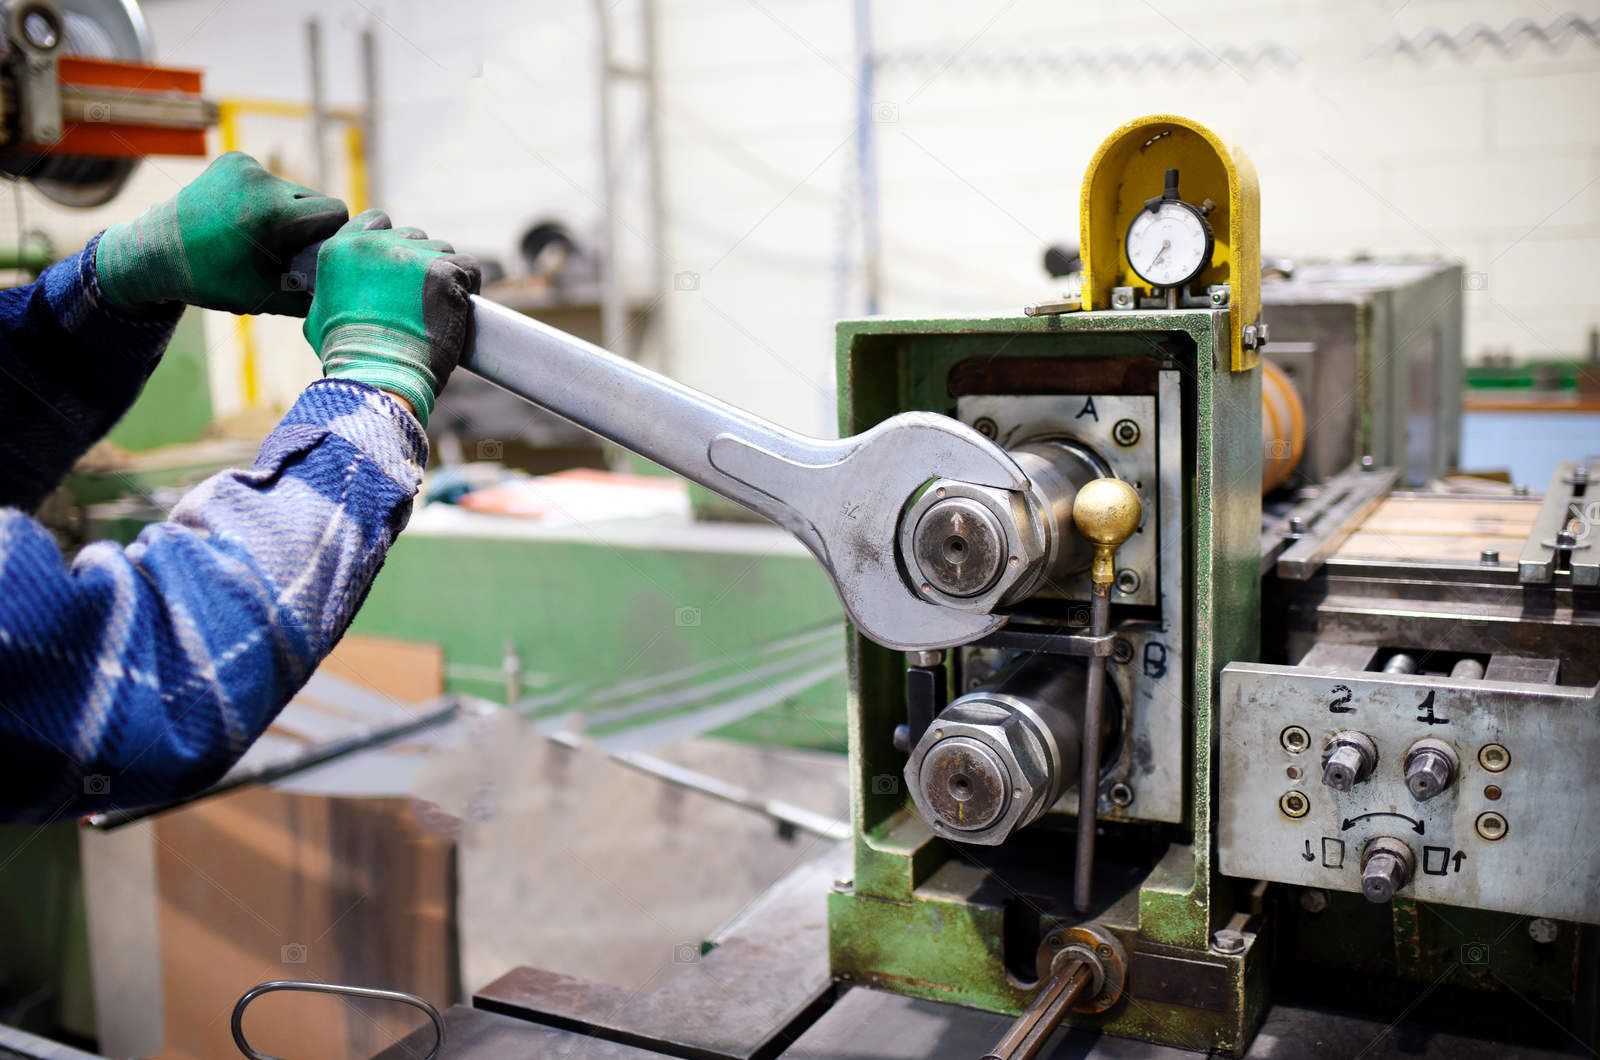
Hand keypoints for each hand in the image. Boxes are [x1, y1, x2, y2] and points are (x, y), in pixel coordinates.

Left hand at [95, 151, 347, 316]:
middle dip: (309, 223)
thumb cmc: (212, 281)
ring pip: (293, 190)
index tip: (317, 252)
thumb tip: (348, 290)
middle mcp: (262, 182)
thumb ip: (311, 295)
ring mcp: (246, 166)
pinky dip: (265, 198)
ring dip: (287, 211)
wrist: (155, 251)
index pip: (335, 212)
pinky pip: (270, 180)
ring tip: (258, 233)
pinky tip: (243, 216)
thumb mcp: (265, 297)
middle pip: (317, 199)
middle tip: (286, 248)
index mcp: (273, 215)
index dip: (332, 234)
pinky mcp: (234, 159)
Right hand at [303, 210, 480, 426]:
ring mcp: (411, 256)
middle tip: (421, 296)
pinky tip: (462, 305)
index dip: (392, 242)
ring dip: (444, 273)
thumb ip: (329, 293)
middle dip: (419, 262)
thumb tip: (328, 294)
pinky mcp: (443, 271)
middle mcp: (374, 245)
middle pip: (413, 237)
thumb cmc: (349, 357)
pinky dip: (469, 285)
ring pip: (441, 250)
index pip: (376, 221)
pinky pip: (468, 267)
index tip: (399, 266)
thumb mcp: (319, 318)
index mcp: (341, 250)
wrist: (379, 375)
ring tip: (440, 306)